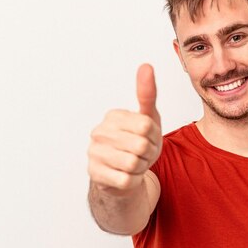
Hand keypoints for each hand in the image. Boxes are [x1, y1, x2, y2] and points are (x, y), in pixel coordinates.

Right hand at [88, 64, 161, 193]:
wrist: (125, 175)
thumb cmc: (138, 145)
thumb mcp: (148, 118)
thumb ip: (147, 93)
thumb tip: (146, 66)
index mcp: (112, 116)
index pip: (146, 126)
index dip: (153, 137)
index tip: (146, 138)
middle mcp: (99, 132)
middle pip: (141, 145)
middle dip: (147, 154)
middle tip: (141, 154)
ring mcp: (94, 154)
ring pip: (133, 163)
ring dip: (140, 168)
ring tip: (133, 165)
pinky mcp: (95, 175)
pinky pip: (126, 180)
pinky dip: (132, 181)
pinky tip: (125, 176)